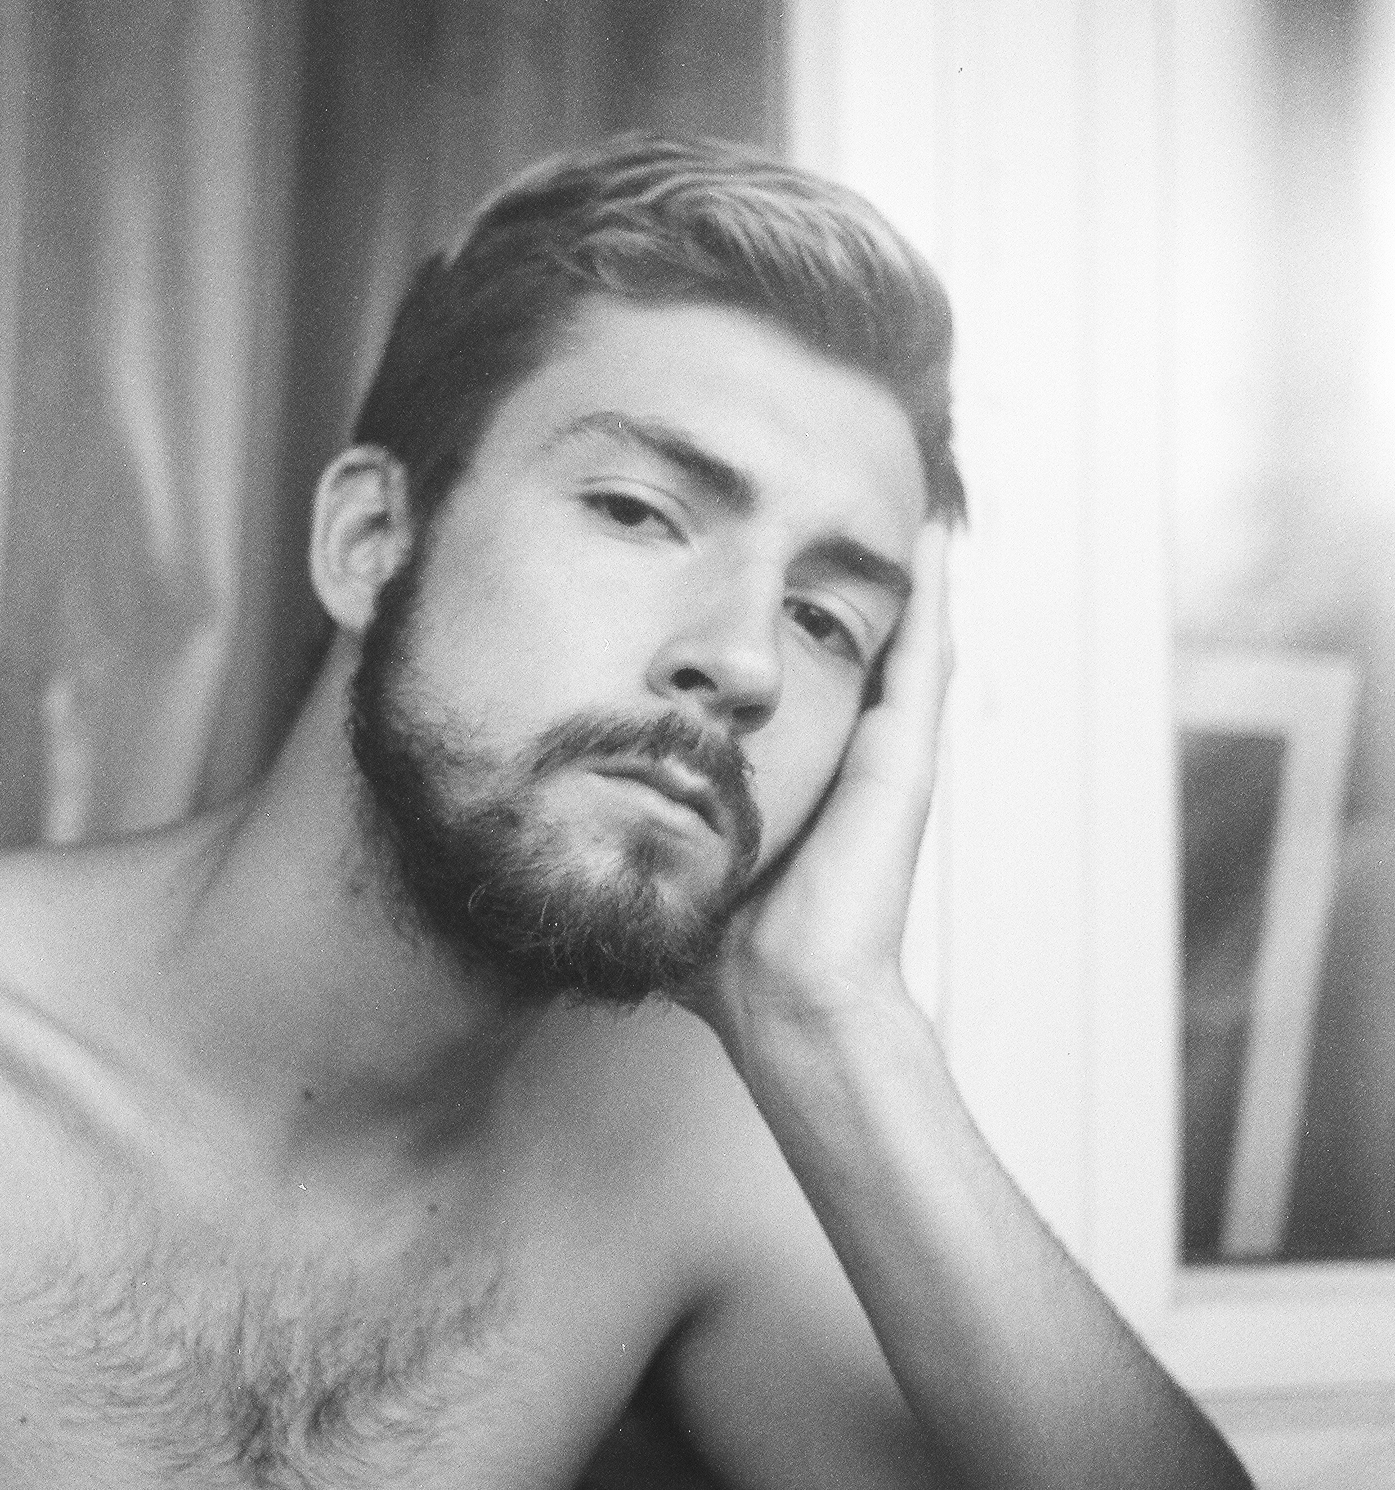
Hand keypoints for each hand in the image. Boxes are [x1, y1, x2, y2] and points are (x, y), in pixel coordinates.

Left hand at [686, 521, 953, 1056]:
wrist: (781, 1003)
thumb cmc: (724, 949)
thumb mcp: (668, 856)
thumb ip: (633, 825)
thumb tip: (558, 802)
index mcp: (794, 769)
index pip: (790, 670)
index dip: (777, 613)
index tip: (749, 544)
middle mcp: (845, 752)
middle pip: (847, 638)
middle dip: (836, 570)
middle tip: (827, 492)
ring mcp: (882, 754)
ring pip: (897, 636)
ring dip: (895, 569)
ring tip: (896, 486)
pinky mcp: (903, 763)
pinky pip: (923, 660)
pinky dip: (932, 595)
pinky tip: (928, 535)